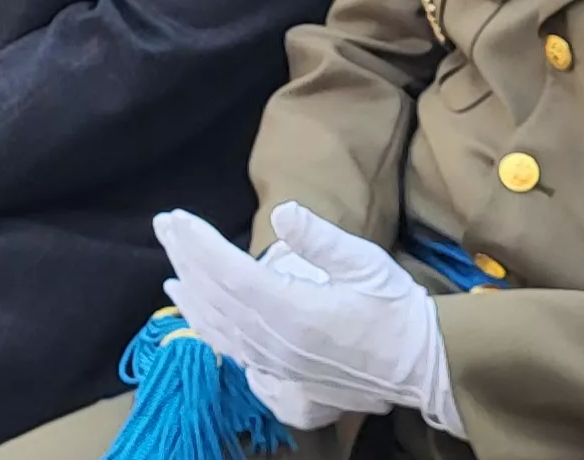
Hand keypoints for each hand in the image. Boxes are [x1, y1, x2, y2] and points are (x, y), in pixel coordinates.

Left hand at [157, 205, 460, 433]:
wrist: (420, 366)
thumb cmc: (396, 309)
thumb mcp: (366, 263)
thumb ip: (320, 239)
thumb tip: (282, 212)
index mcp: (294, 311)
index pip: (229, 273)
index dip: (198, 244)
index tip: (176, 217)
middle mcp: (275, 340)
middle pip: (214, 295)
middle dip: (184, 257)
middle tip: (163, 224)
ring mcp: (273, 360)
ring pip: (215, 323)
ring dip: (188, 289)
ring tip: (169, 264)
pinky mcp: (279, 371)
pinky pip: (229, 346)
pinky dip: (204, 324)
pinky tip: (194, 311)